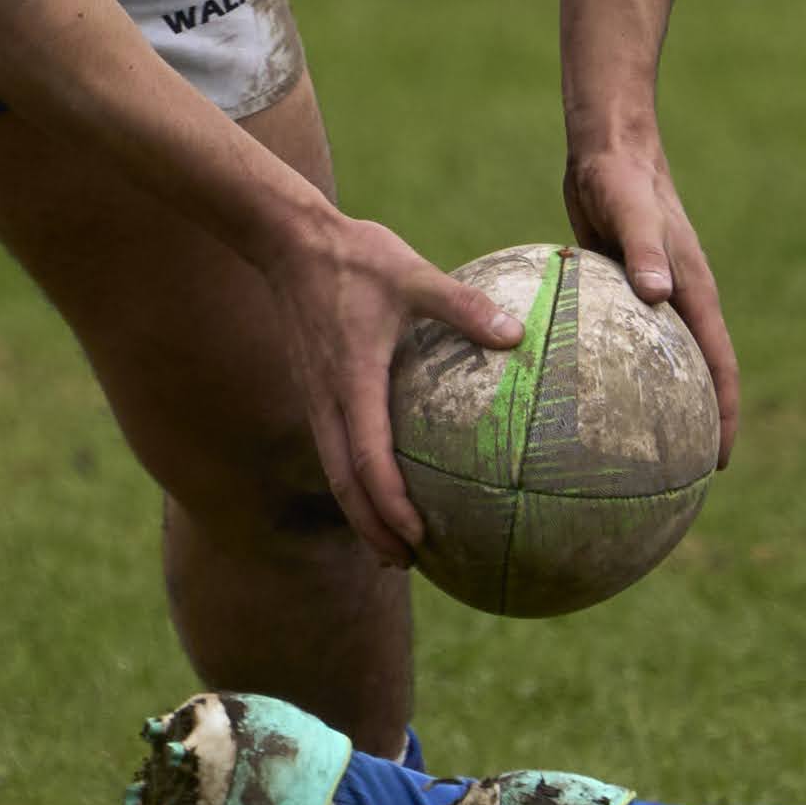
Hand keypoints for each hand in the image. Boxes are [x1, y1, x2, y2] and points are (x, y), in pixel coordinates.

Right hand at [266, 206, 526, 565]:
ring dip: (361, 513)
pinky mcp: (314, 389)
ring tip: (394, 546)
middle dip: (372, 529)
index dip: (389, 503)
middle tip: (408, 563)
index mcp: (352, 380)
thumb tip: (516, 333)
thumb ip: (462, 305)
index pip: (367, 458)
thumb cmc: (355, 257)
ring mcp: (316, 397)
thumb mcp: (412, 273)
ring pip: (334, 472)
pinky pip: (333, 449)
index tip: (417, 535)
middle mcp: (328, 399)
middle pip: (344, 484)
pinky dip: (354, 481)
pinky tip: (382, 486)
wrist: (289, 240)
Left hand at [566, 135, 733, 461]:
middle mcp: (677, 301)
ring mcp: (650, 298)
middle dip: (696, 426)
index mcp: (693, 292)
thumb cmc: (621, 178)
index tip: (720, 462)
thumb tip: (660, 297)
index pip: (719, 366)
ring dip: (654, 405)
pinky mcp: (619, 291)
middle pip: (696, 376)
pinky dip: (613, 373)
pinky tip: (577, 398)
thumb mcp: (632, 212)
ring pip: (658, 364)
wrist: (607, 148)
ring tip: (632, 453)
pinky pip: (620, 344)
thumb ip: (644, 252)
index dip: (725, 415)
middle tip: (680, 477)